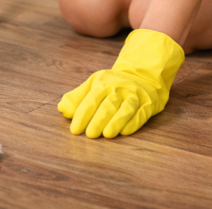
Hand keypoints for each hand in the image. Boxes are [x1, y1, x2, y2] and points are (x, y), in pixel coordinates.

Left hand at [58, 29, 183, 138]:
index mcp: (102, 83)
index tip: (75, 130)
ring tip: (106, 135)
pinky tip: (125, 132)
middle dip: (98, 120)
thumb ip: (77, 97)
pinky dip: (133, 123)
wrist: (142, 76)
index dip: (82, 115)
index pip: (90, 100)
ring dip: (116, 122)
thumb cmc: (112, 85)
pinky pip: (141, 114)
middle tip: (89, 135)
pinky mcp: (148, 104)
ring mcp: (134, 96)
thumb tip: (62, 110)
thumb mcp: (93, 85)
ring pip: (125, 109)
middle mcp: (119, 89)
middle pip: (107, 105)